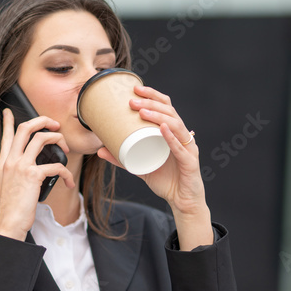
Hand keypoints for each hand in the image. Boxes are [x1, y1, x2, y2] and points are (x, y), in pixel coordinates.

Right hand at [0, 108, 73, 240]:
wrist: (9, 223)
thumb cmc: (12, 208)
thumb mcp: (6, 185)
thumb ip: (14, 171)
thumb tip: (29, 165)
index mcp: (3, 162)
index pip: (6, 136)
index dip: (8, 122)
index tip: (8, 112)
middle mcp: (10, 161)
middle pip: (25, 128)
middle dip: (42, 121)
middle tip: (55, 125)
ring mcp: (21, 167)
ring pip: (41, 139)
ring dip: (58, 140)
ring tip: (66, 149)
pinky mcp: (33, 176)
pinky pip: (55, 166)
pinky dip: (66, 174)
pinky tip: (69, 182)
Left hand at [95, 85, 206, 216]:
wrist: (181, 201)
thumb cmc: (165, 180)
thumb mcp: (139, 166)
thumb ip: (122, 158)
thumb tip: (99, 151)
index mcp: (173, 132)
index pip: (166, 106)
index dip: (153, 95)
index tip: (135, 89)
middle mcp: (182, 136)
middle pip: (170, 111)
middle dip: (151, 103)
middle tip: (132, 101)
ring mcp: (188, 148)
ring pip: (175, 125)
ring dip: (158, 116)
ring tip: (141, 112)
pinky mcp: (191, 162)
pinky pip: (180, 148)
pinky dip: (171, 137)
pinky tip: (161, 128)